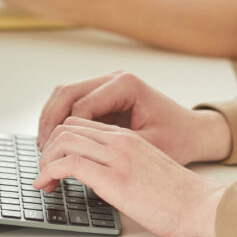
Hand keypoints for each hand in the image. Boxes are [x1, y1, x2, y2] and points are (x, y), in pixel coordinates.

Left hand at [34, 120, 226, 236]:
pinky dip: (49, 171)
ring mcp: (118, 157)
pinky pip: (70, 163)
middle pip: (68, 127)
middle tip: (42, 172)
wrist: (201, 205)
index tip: (52, 161)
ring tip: (42, 180)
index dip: (60, 140)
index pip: (82, 124)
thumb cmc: (178, 196)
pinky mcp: (115, 178)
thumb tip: (97, 177)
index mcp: (129, 138)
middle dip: (47, 148)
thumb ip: (123, 164)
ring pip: (64, 140)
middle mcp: (121, 141)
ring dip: (44, 159)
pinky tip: (46, 184)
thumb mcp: (146, 170)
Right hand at [37, 70, 231, 165]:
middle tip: (42, 151)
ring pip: (65, 94)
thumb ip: (112, 147)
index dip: (64, 132)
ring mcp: (108, 84)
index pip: (81, 105)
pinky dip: (60, 119)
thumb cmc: (177, 139)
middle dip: (50, 122)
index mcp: (126, 85)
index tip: (54, 157)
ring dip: (51, 119)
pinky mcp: (104, 95)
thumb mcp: (146, 146)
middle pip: (67, 93)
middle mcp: (115, 78)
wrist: (194, 132)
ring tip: (44, 148)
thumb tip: (78, 158)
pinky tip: (55, 142)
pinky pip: (73, 101)